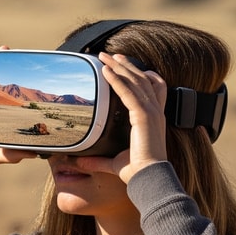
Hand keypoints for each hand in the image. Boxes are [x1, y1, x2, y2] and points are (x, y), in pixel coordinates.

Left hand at [75, 53, 169, 183]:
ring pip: (136, 81)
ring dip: (120, 67)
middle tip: (112, 55)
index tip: (126, 66)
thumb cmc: (137, 173)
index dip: (141, 74)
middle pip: (142, 79)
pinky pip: (128, 92)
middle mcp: (154, 112)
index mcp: (153, 119)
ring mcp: (151, 113)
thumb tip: (80, 163)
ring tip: (106, 56)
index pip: (153, 88)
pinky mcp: (144, 116)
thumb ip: (98, 161)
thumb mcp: (114, 163)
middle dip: (126, 65)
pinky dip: (117, 80)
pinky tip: (106, 71)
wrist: (148, 179)